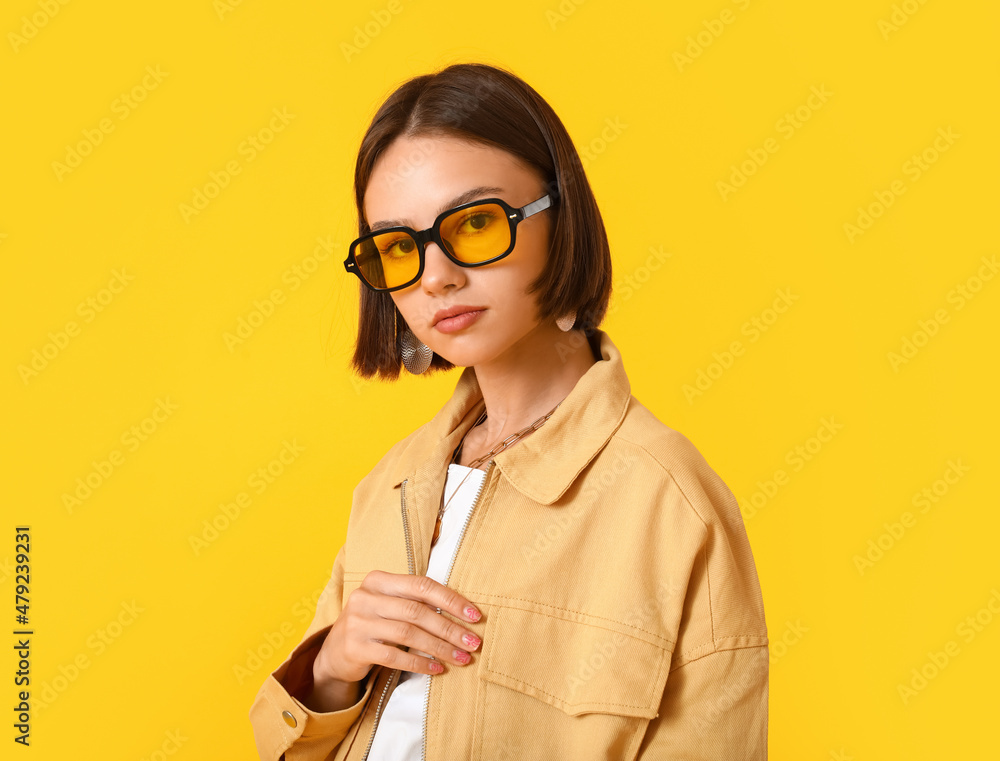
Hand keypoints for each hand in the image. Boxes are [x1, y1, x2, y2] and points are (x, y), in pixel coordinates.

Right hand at [313, 570, 483, 686]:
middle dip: (450, 628)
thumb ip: (416, 602)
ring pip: (408, 634)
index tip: (474, 615)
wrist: (335, 652)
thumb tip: (463, 613)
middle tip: (473, 642)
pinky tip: (437, 668)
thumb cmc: (373, 624)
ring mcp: (358, 622)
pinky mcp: (355, 647)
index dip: (451, 600)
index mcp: (378, 580)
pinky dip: (420, 663)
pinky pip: (394, 656)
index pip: (421, 585)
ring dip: (440, 648)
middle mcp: (365, 597)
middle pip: (417, 611)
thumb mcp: (389, 605)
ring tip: (461, 658)